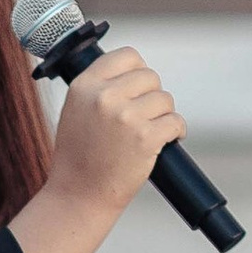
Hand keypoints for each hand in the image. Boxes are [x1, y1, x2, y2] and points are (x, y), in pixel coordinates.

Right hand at [13, 47, 188, 252]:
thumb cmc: (79, 157)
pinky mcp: (145, 138)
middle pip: (150, 77)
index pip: (127, 56)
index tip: (138, 87)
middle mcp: (104, 97)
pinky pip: (175, 122)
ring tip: (148, 133)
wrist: (79, 195)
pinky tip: (165, 141)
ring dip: (163, 116)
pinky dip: (175, 132)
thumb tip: (132, 72)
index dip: (138, 71)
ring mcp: (125, 117)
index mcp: (85, 86)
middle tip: (143, 117)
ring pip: (165, 100)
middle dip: (152, 96)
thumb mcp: (75, 110)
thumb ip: (97, 88)